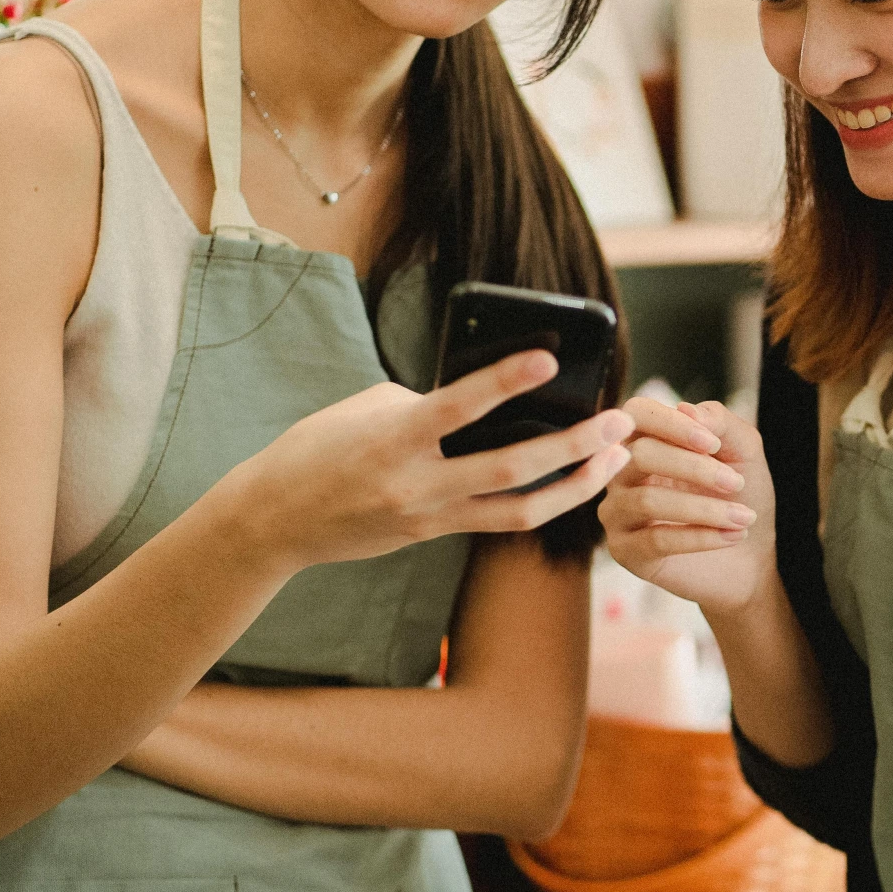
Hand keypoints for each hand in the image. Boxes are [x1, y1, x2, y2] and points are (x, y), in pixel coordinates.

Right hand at [228, 350, 633, 571]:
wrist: (275, 520)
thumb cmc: (317, 447)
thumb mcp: (367, 408)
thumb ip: (428, 401)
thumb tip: (489, 395)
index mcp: (394, 439)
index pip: (459, 407)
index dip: (506, 381)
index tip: (549, 359)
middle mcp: (417, 483)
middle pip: (512, 468)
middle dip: (575, 446)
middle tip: (618, 421)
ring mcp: (429, 515)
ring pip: (520, 510)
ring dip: (575, 485)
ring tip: (613, 460)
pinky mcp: (434, 533)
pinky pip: (500, 520)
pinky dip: (541, 501)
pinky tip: (573, 481)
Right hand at [600, 398, 774, 614]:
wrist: (751, 555)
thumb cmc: (742, 496)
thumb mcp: (743, 452)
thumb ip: (721, 423)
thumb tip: (686, 408)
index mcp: (645, 440)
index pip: (636, 414)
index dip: (670, 423)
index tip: (713, 444)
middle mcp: (621, 473)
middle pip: (640, 455)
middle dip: (695, 468)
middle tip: (737, 483)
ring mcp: (617, 513)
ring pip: (647, 500)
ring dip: (705, 508)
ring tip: (744, 517)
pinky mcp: (625, 551)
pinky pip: (655, 540)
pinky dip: (700, 536)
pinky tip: (732, 535)